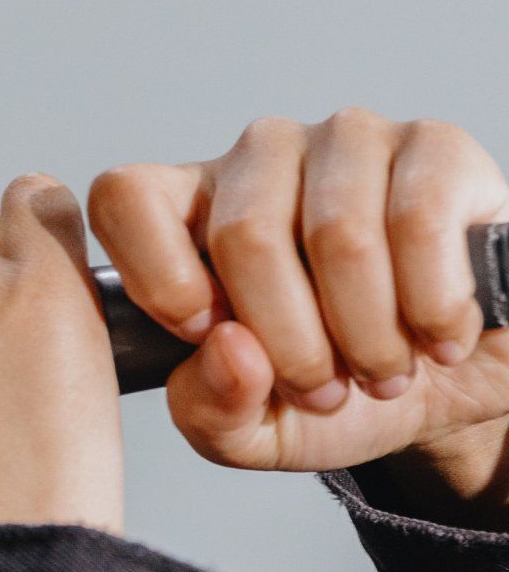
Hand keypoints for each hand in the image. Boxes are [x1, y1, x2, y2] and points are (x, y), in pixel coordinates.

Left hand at [88, 112, 508, 508]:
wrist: (446, 389)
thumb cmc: (335, 393)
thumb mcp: (253, 430)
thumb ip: (210, 408)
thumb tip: (229, 348)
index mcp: (191, 210)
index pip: (125, 198)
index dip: (161, 279)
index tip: (210, 340)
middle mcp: (262, 158)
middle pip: (245, 234)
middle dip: (292, 343)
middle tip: (325, 389)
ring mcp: (347, 141)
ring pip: (338, 233)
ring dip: (368, 336)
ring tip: (383, 371)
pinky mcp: (435, 147)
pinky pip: (419, 222)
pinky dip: (431, 308)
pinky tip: (437, 336)